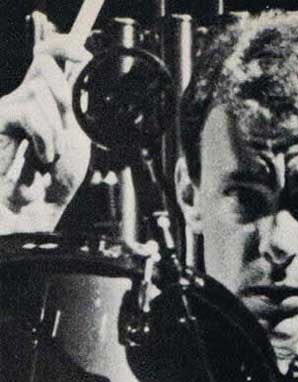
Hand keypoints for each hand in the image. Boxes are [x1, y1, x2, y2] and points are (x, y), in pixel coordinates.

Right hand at [0, 35, 91, 231]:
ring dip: (56, 130)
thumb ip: (74, 107)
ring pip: (41, 91)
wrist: (32, 211)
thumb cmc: (53, 182)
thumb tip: (79, 70)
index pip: (48, 58)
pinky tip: (40, 158)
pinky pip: (30, 112)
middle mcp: (23, 98)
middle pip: (45, 64)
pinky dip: (44, 139)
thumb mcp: (73, 140)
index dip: (62, 46)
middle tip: (66, 131)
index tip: (82, 54)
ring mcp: (7, 107)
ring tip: (49, 156)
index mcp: (45, 103)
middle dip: (65, 96)